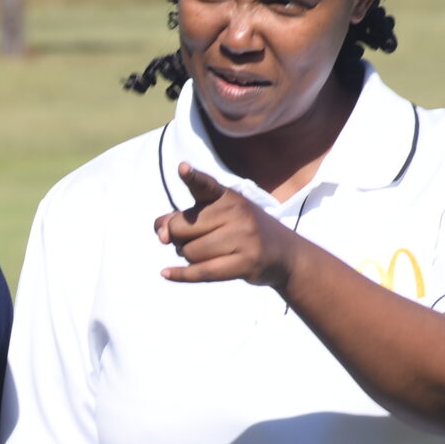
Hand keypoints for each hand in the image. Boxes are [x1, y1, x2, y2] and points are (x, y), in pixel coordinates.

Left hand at [154, 164, 299, 287]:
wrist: (284, 255)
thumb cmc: (239, 232)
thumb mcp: (216, 217)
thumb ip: (181, 218)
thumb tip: (160, 232)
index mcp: (227, 197)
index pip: (205, 185)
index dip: (192, 177)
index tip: (182, 168)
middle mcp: (236, 212)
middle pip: (181, 228)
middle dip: (179, 238)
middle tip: (195, 239)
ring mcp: (244, 237)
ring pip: (189, 252)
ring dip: (189, 257)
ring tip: (209, 252)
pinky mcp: (246, 262)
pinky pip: (202, 271)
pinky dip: (181, 275)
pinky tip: (165, 273)